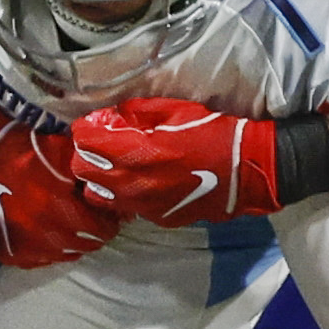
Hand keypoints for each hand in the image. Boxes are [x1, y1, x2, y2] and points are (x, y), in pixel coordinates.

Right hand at [0, 106, 118, 268]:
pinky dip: (50, 250)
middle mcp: (46, 232)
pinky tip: (50, 234)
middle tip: (95, 221)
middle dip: (96, 232)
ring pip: (66, 254)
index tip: (109, 213)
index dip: (109, 219)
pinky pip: (42, 260)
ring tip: (73, 227)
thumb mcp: (61, 150)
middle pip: (87, 244)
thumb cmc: (22, 150)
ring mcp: (27, 247)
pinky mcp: (12, 253)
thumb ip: (88, 168)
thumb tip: (112, 184)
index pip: (101, 227)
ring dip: (75, 242)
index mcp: (61, 206)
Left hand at [71, 98, 279, 225]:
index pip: (86, 141)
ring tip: (114, 166)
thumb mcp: (175, 110)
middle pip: (82, 170)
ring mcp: (142, 205)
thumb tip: (113, 114)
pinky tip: (140, 182)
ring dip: (99, 178)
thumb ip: (138, 111)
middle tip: (101, 144)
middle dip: (86, 153)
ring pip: (97, 195)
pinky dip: (123, 194)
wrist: (245, 171)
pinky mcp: (155, 217)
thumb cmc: (212, 134)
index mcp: (136, 151)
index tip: (94, 123)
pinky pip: (125, 207)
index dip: (85, 128)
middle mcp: (132, 182)